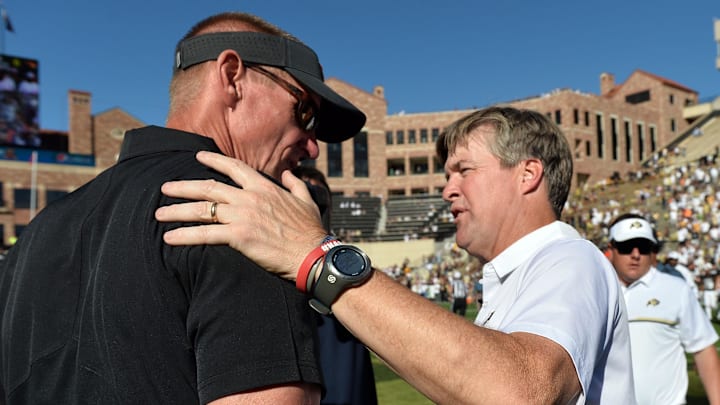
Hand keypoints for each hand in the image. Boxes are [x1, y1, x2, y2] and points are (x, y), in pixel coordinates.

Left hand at [155, 151, 327, 280]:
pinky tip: (169, 238)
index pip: (234, 167)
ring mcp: (242, 216)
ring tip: (159, 213)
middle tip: (165, 188)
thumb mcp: (307, 200)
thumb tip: (290, 173)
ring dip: (177, 210)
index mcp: (264, 187)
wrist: (312, 254)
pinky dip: (185, 235)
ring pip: (202, 209)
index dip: (214, 160)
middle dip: (183, 187)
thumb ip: (295, 184)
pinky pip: (205, 234)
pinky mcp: (239, 236)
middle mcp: (249, 197)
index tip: (198, 156)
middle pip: (209, 187)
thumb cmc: (311, 230)